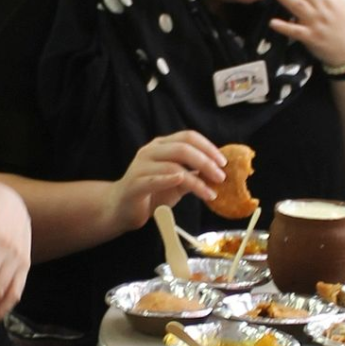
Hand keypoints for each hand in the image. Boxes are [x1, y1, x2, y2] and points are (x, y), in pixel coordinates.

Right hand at [106, 132, 226, 231]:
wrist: (121, 208)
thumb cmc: (151, 193)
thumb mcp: (177, 182)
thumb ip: (194, 174)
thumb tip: (219, 172)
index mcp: (161, 145)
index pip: (188, 137)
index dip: (208, 147)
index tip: (223, 162)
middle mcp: (150, 151)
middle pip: (182, 148)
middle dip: (205, 162)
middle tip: (221, 177)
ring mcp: (141, 166)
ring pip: (173, 166)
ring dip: (196, 180)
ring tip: (209, 193)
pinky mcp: (135, 184)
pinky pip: (155, 179)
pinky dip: (171, 181)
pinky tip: (184, 184)